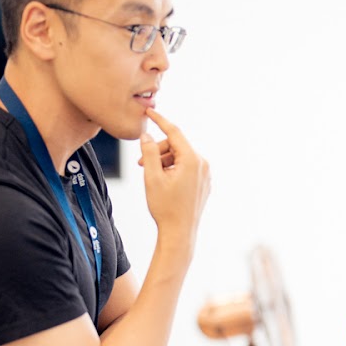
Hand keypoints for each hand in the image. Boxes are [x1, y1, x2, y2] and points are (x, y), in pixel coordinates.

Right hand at [141, 109, 210, 246]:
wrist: (179, 233)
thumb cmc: (165, 207)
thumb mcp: (151, 177)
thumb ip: (149, 152)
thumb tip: (147, 136)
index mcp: (192, 160)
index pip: (174, 132)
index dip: (159, 121)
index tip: (149, 112)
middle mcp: (203, 164)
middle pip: (176, 145)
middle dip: (158, 150)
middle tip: (140, 163)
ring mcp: (205, 174)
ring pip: (181, 156)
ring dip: (164, 161)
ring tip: (151, 176)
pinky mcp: (204, 182)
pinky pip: (187, 167)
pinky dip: (173, 168)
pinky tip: (163, 182)